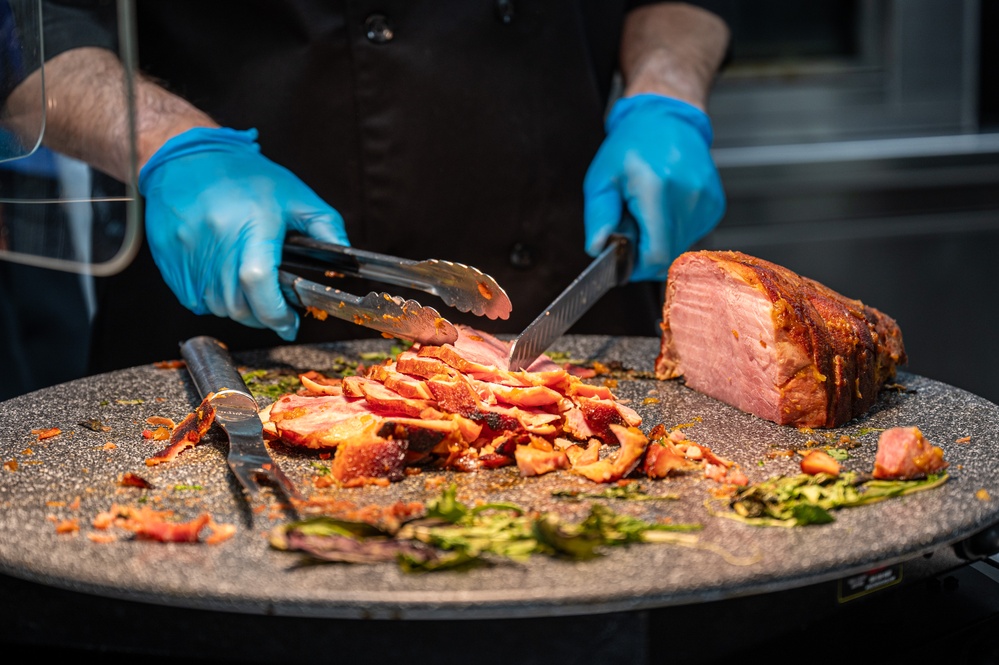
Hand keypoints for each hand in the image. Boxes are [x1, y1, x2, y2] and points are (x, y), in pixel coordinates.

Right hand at [138, 127, 348, 340]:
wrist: (187, 158)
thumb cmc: (244, 176)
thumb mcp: (295, 196)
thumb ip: (326, 228)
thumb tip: (346, 259)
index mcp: (251, 226)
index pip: (259, 283)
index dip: (276, 312)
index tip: (290, 322)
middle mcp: (216, 242)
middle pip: (239, 305)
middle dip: (263, 316)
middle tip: (276, 309)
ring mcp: (188, 254)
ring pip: (218, 307)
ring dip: (240, 309)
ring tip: (252, 291)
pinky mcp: (170, 262)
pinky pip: (195, 300)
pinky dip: (215, 301)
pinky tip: (226, 281)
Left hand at [583, 94, 724, 281]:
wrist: (667, 119)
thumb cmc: (632, 145)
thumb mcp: (602, 178)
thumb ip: (599, 216)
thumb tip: (598, 249)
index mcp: (657, 189)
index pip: (655, 255)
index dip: (637, 268)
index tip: (625, 262)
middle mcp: (688, 197)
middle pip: (668, 256)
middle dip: (646, 253)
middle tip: (633, 228)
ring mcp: (706, 201)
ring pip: (681, 247)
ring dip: (660, 240)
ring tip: (649, 212)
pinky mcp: (715, 205)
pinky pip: (692, 234)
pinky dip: (675, 230)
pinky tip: (666, 207)